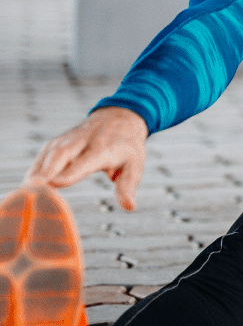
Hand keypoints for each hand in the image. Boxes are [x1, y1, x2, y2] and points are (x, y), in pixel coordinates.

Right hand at [23, 106, 147, 210]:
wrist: (120, 118)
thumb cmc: (127, 146)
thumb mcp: (135, 165)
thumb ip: (128, 186)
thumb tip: (129, 207)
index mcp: (103, 149)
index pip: (85, 161)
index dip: (70, 172)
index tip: (56, 184)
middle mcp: (83, 142)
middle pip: (62, 155)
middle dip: (46, 171)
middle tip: (32, 189)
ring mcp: (69, 140)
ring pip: (49, 153)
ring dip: (36, 171)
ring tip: (26, 191)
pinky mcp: (59, 142)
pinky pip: (44, 154)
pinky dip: (34, 168)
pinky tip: (28, 185)